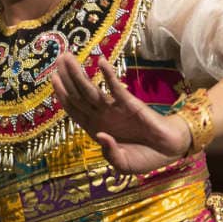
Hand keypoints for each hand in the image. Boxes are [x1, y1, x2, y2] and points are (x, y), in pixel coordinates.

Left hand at [51, 53, 190, 173]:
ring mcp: (114, 109)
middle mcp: (101, 116)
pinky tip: (101, 62)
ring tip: (67, 56)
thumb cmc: (145, 157)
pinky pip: (116, 88)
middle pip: (78, 94)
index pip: (74, 109)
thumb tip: (101, 135)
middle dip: (66, 77)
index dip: (62, 95)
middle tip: (57, 58)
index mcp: (96, 129)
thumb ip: (111, 154)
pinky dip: (108, 75)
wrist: (169, 151)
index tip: (53, 79)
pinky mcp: (130, 104)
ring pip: (90, 89)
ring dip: (78, 73)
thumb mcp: (124, 165)